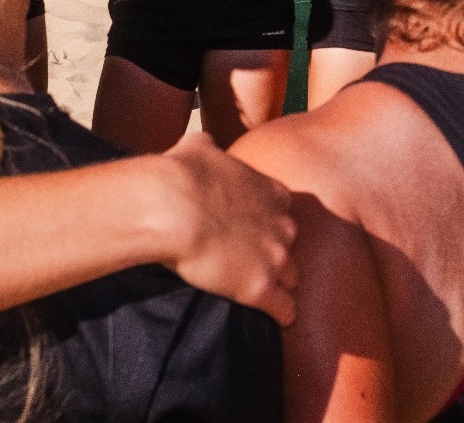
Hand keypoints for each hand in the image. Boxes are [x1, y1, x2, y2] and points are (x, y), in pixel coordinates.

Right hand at [158, 132, 297, 324]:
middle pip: (292, 244)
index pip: (283, 212)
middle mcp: (282, 224)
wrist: (170, 206)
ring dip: (280, 284)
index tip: (250, 230)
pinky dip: (282, 314)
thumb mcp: (197, 147)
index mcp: (272, 192)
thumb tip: (199, 144)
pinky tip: (276, 318)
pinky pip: (286, 309)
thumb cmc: (179, 174)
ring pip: (293, 277)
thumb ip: (207, 148)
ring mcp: (276, 257)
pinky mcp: (261, 288)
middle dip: (275, 253)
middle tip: (251, 262)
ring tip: (264, 294)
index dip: (267, 222)